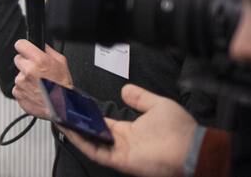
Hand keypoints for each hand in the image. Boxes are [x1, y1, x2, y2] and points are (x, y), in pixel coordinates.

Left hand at [11, 39, 72, 118]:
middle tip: (36, 72)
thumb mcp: (62, 63)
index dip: (24, 48)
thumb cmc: (63, 88)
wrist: (62, 108)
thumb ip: (49, 51)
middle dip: (25, 64)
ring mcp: (21, 82)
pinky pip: (17, 87)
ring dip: (25, 78)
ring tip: (38, 85)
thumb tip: (43, 46)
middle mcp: (28, 70)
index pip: (20, 44)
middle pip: (18, 59)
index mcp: (39, 61)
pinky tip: (34, 92)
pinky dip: (23, 89)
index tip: (26, 51)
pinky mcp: (18, 93)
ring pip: (18, 75)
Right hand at [60, 84, 195, 176]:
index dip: (87, 114)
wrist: (192, 149)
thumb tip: (125, 89)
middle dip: (75, 122)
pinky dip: (81, 141)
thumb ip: (140, 97)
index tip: (74, 105)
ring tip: (58, 117)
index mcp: (130, 129)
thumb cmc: (181, 131)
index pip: (102, 122)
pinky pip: (95, 151)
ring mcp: (119, 151)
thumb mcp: (159, 105)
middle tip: (59, 110)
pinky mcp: (119, 160)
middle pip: (92, 132)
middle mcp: (122, 141)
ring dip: (73, 131)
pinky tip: (69, 130)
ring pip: (89, 141)